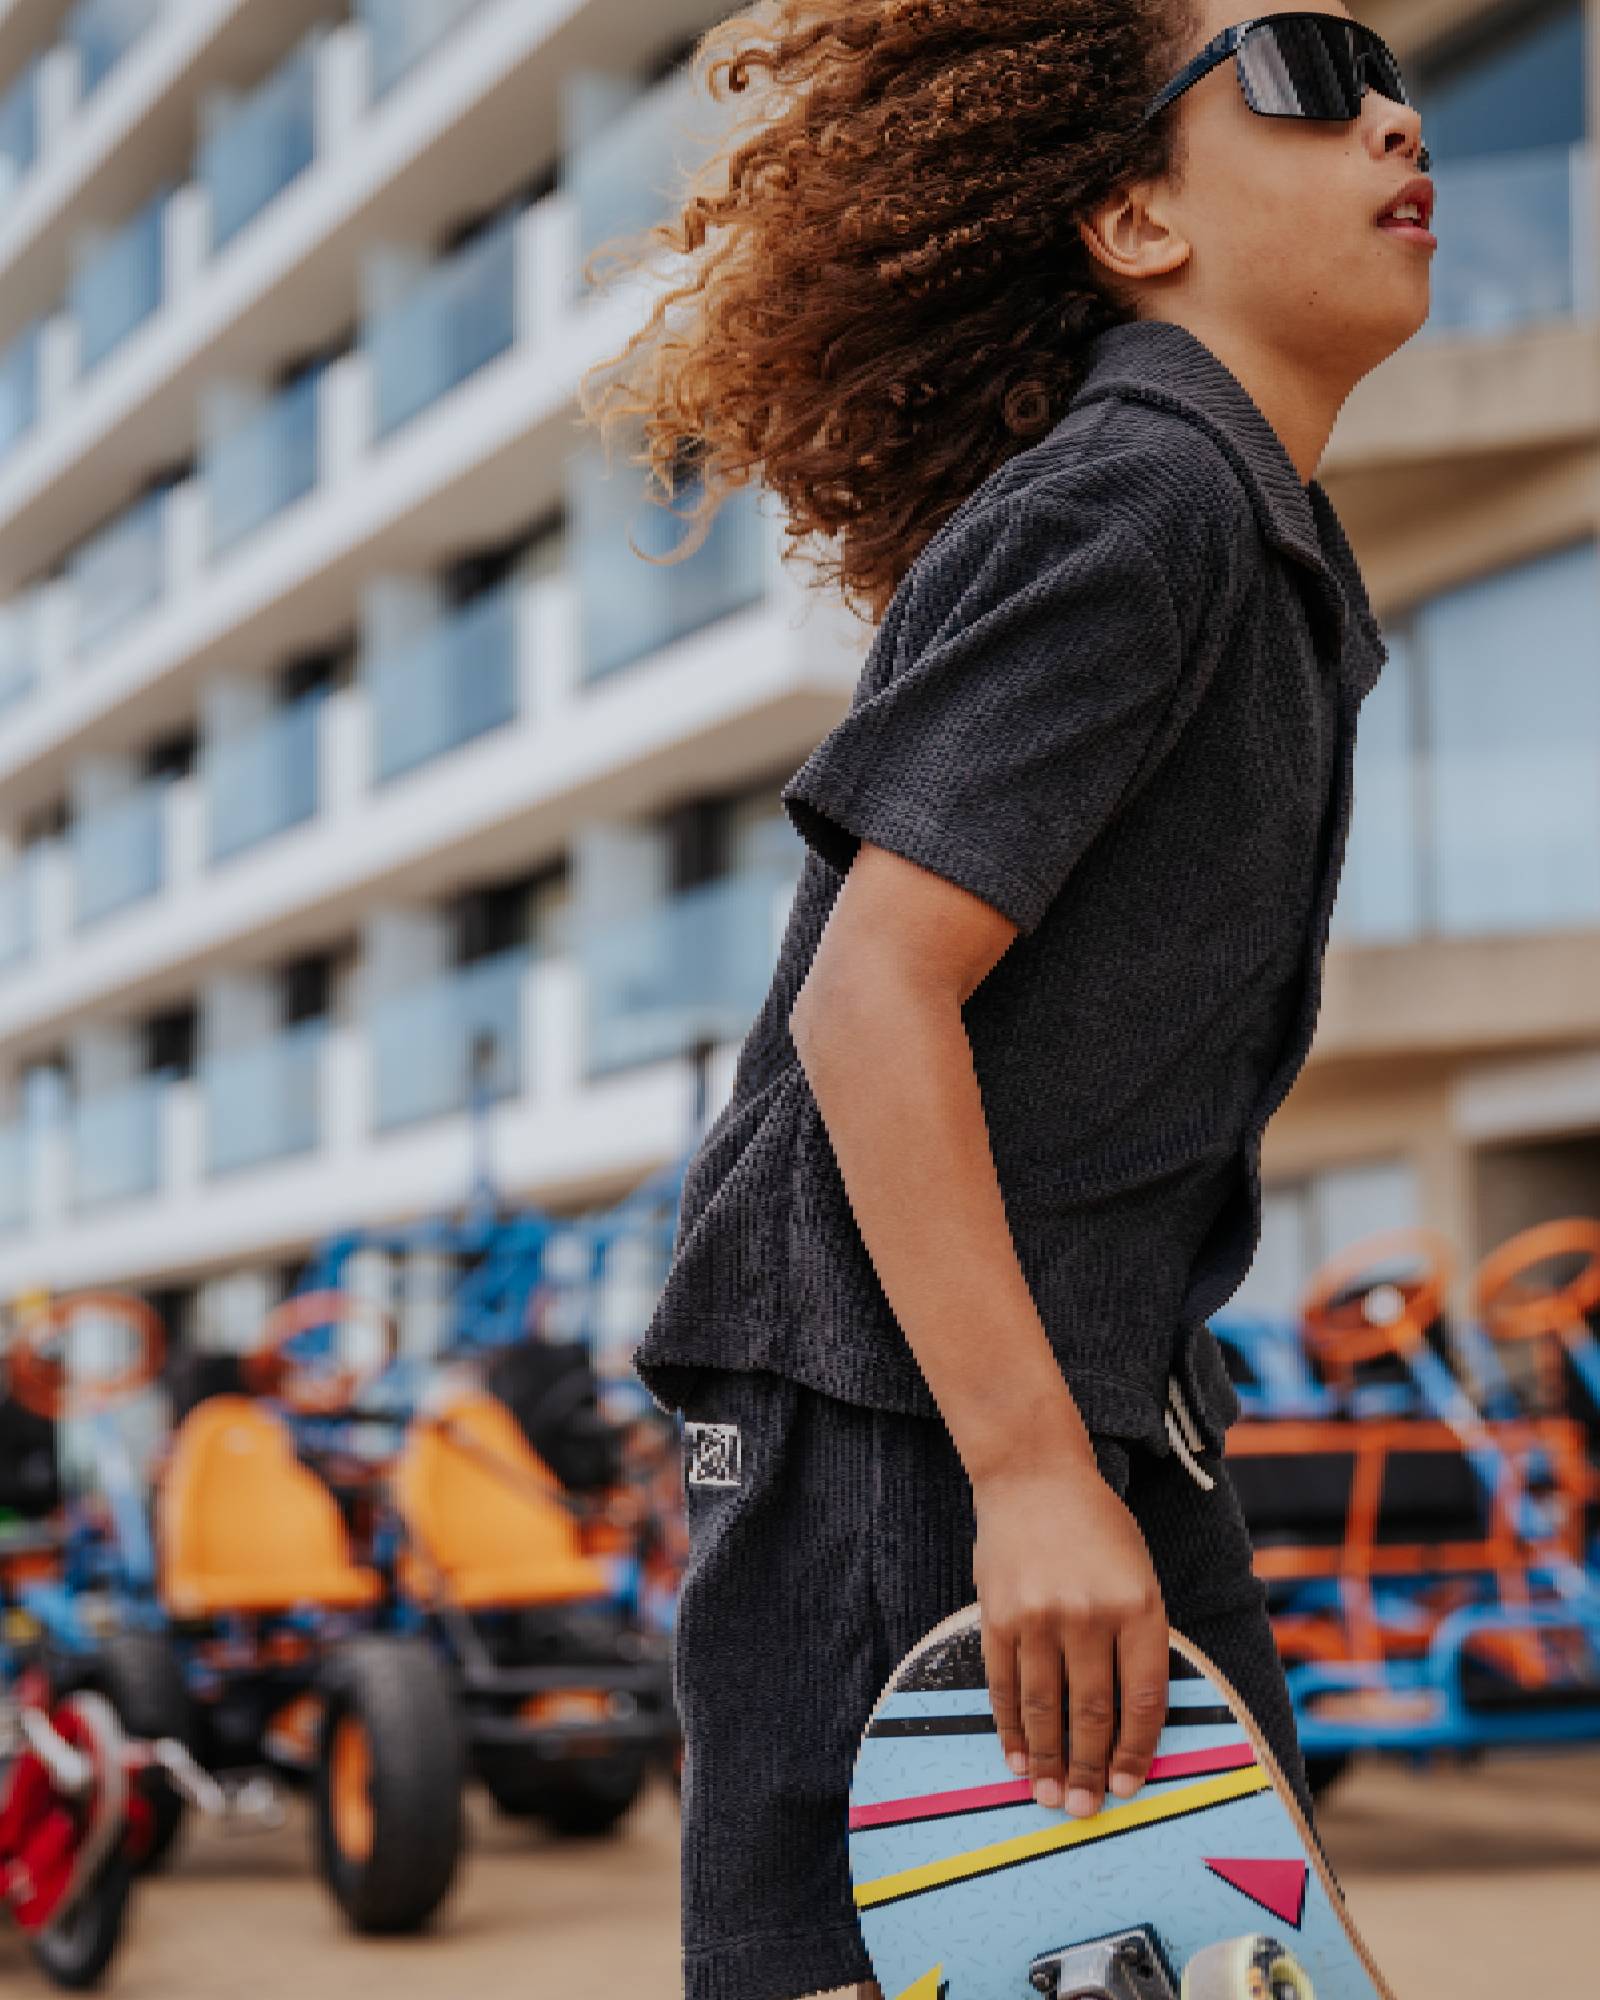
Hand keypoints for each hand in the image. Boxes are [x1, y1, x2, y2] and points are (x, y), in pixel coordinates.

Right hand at [971, 1450, 1167, 1817]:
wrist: (1033, 1474)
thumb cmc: (1096, 1527)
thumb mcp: (1138, 1573)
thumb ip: (1137, 1637)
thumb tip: (1128, 1718)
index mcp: (1138, 1606)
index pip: (1143, 1699)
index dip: (1136, 1751)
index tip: (1128, 1786)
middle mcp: (1090, 1615)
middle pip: (1092, 1713)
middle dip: (1091, 1769)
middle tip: (1086, 1810)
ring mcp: (1040, 1617)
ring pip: (1045, 1708)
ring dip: (1049, 1760)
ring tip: (1051, 1796)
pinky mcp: (998, 1616)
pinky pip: (1004, 1686)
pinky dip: (1010, 1729)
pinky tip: (1018, 1757)